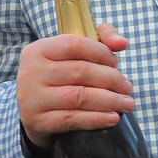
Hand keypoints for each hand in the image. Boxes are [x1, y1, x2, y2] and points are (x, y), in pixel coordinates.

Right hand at [16, 23, 134, 150]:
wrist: (32, 111)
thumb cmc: (59, 76)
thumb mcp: (72, 52)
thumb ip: (100, 37)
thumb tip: (122, 43)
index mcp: (38, 50)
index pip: (75, 45)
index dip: (101, 52)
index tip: (115, 63)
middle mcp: (31, 72)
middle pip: (81, 72)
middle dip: (111, 79)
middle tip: (127, 88)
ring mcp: (32, 98)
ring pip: (79, 97)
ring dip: (109, 101)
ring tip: (126, 103)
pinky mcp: (37, 121)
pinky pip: (72, 119)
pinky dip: (97, 119)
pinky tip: (113, 118)